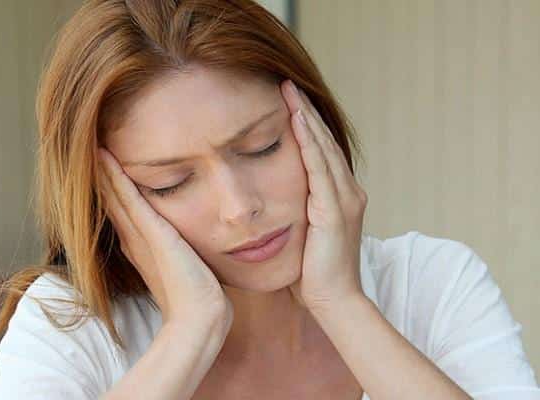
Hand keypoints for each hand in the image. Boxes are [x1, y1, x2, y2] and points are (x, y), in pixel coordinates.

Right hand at [97, 147, 232, 331]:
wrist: (199, 316)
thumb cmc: (195, 296)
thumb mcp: (182, 267)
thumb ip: (177, 252)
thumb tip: (182, 244)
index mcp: (139, 246)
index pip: (120, 210)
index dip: (108, 188)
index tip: (101, 163)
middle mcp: (133, 239)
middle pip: (110, 199)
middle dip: (99, 174)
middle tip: (85, 146)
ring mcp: (139, 235)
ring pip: (114, 194)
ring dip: (102, 169)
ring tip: (89, 143)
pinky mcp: (152, 232)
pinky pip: (128, 197)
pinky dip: (115, 176)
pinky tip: (105, 156)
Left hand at [280, 79, 368, 313]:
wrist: (332, 301)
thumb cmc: (313, 273)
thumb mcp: (305, 233)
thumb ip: (298, 211)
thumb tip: (275, 200)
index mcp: (341, 197)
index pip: (321, 152)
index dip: (306, 124)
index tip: (288, 100)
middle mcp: (348, 192)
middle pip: (324, 142)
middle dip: (305, 111)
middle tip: (287, 84)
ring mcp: (344, 199)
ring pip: (323, 148)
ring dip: (306, 118)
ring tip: (289, 92)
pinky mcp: (334, 210)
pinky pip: (319, 168)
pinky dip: (308, 142)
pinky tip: (296, 121)